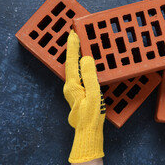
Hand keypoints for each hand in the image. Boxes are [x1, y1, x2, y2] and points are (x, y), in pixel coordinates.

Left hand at [63, 30, 105, 162]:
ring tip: (81, 47)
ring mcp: (73, 91)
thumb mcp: (94, 94)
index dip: (73, 46)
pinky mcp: (78, 95)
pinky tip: (86, 66)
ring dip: (76, 57)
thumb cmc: (92, 115)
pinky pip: (78, 75)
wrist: (88, 132)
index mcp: (73, 85)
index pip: (72, 61)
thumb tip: (85, 59)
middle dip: (73, 49)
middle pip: (71, 63)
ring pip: (74, 69)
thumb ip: (90, 76)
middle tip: (76, 36)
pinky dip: (80, 67)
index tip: (73, 33)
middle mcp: (70, 86)